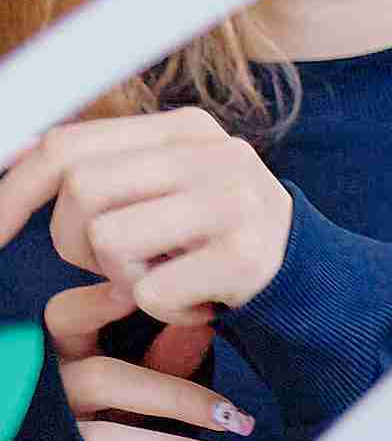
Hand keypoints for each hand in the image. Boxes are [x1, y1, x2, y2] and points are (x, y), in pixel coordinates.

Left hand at [0, 110, 293, 325]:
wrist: (312, 286)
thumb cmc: (215, 242)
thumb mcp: (165, 189)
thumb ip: (104, 167)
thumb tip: (11, 147)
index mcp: (186, 129)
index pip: (68, 143)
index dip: (13, 189)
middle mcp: (216, 153)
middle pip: (80, 189)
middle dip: (75, 240)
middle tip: (116, 263)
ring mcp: (235, 202)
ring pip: (107, 240)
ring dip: (122, 276)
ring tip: (165, 276)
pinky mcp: (246, 257)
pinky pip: (148, 292)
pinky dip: (161, 311)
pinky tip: (197, 302)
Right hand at [41, 284, 248, 440]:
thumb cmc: (86, 412)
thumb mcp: (109, 377)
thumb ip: (155, 354)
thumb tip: (205, 324)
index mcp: (55, 356)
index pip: (64, 319)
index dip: (93, 304)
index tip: (131, 293)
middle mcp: (45, 393)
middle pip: (104, 381)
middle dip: (178, 399)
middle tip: (235, 418)